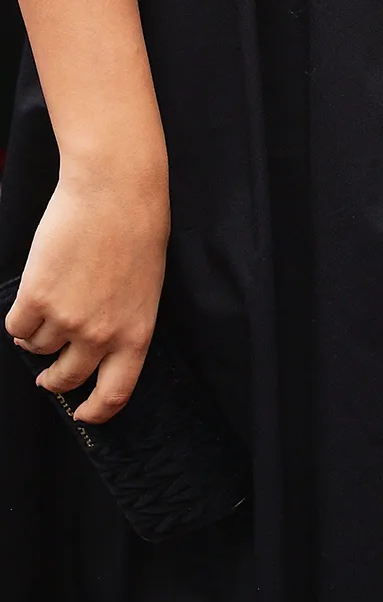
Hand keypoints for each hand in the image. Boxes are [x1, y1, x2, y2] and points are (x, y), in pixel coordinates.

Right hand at [4, 159, 168, 423]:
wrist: (114, 188)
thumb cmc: (137, 227)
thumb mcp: (146, 285)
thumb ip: (123, 319)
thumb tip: (96, 344)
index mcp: (137, 333)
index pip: (116, 392)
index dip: (97, 409)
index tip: (84, 413)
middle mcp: (101, 335)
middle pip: (68, 377)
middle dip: (54, 380)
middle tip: (47, 376)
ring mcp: (67, 319)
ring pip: (39, 347)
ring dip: (38, 337)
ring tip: (45, 312)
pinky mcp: (37, 299)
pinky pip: (17, 325)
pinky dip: (20, 318)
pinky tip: (31, 298)